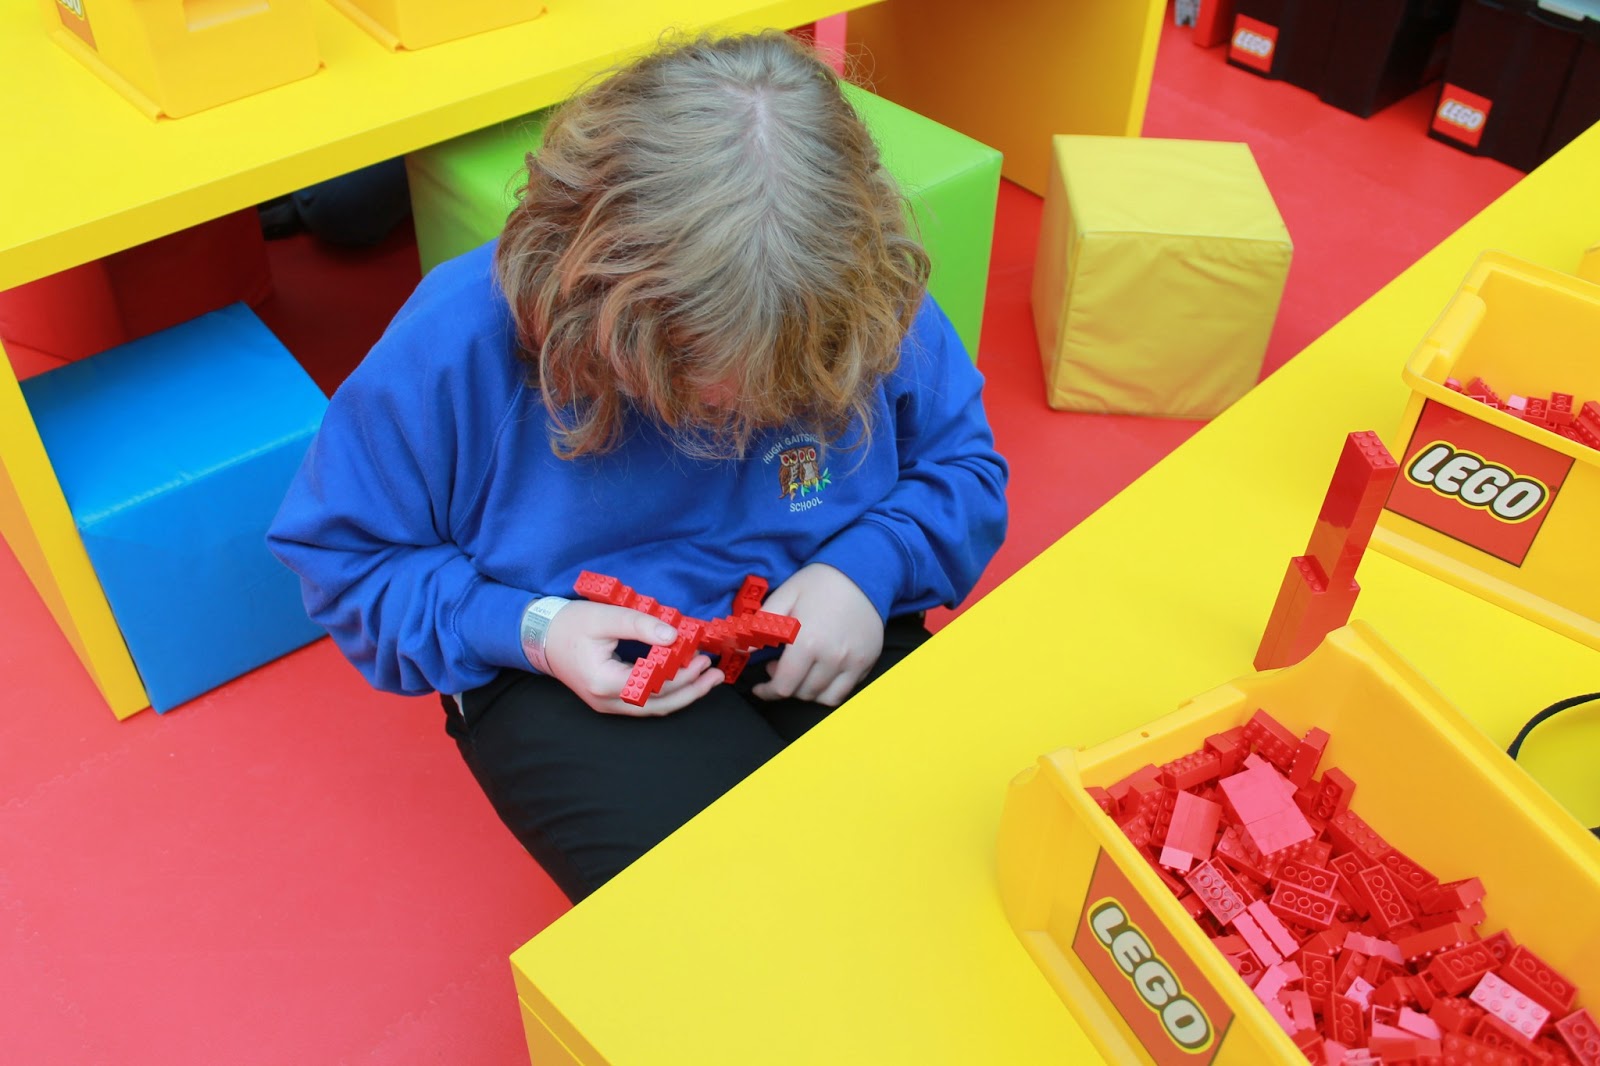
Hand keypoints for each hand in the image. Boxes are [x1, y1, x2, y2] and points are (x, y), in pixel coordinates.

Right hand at [543, 601, 722, 716]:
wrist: (540, 637)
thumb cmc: (569, 625)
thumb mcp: (605, 618)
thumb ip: (640, 626)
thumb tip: (674, 636)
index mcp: (604, 681)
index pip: (654, 685)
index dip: (682, 673)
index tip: (701, 655)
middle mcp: (606, 700)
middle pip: (658, 705)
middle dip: (691, 691)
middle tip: (715, 674)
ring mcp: (607, 704)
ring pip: (653, 708)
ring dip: (683, 695)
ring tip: (708, 680)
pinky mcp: (609, 700)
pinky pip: (644, 703)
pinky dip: (667, 694)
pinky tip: (683, 682)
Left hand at [751, 563, 882, 705]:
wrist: (860, 570)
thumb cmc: (819, 582)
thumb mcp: (784, 596)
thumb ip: (760, 625)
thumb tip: (739, 648)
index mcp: (807, 642)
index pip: (783, 686)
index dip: (767, 691)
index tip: (760, 688)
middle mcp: (832, 657)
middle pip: (803, 693)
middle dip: (785, 686)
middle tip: (780, 667)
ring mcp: (853, 661)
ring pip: (825, 698)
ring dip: (807, 690)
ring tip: (802, 671)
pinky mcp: (867, 661)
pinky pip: (846, 691)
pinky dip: (830, 689)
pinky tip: (822, 671)